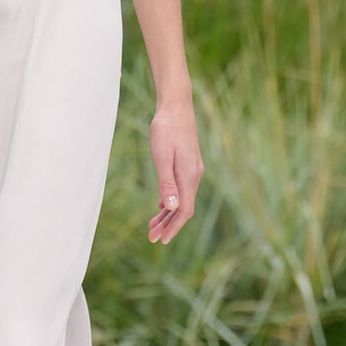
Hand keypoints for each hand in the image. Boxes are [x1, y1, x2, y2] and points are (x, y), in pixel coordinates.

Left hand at [147, 91, 202, 244]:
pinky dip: (170, 200)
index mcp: (188, 177)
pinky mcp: (188, 162)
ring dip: (168, 213)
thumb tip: (171, 208)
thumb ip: (166, 183)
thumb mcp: (162, 156)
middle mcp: (194, 176)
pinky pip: (181, 188)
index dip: (173, 228)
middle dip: (168, 225)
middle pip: (183, 208)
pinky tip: (161, 204)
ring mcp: (192, 169)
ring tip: (152, 225)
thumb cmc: (165, 129)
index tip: (160, 240)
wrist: (176, 105)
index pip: (184, 211)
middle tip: (151, 238)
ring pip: (181, 199)